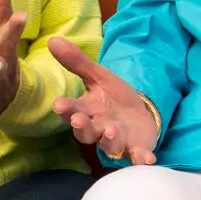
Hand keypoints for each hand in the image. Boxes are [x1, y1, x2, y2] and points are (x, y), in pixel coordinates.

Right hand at [48, 37, 160, 163]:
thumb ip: (77, 62)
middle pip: (85, 132)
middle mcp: (98, 128)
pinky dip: (141, 159)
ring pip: (109, 145)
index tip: (59, 104)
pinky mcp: (136, 149)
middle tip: (78, 120)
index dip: (65, 109)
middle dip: (81, 127)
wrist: (141, 115)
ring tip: (110, 130)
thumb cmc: (114, 98)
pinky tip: (148, 159)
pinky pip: (137, 156)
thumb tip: (53, 39)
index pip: (72, 110)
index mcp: (87, 111)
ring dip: (108, 139)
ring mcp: (117, 141)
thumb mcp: (99, 76)